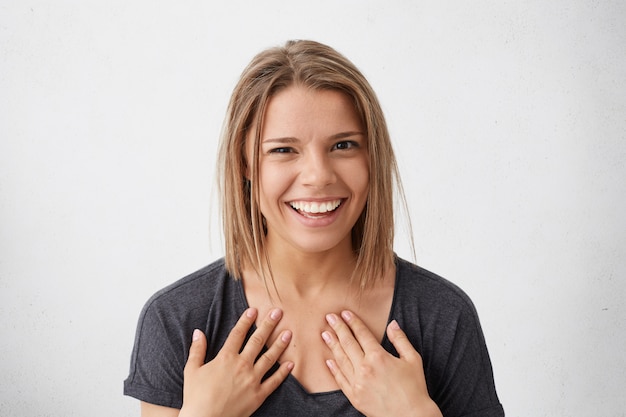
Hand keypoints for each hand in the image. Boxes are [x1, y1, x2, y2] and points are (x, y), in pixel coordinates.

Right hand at [179, 308, 292, 416]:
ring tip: (288, 333)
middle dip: (268, 324)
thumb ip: (197, 350)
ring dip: (280, 345)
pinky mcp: (259, 395)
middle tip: (278, 312)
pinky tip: (290, 363)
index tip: (254, 310)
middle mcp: (241, 365)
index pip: (238, 334)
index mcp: (225, 358)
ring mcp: (252, 380)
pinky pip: (274, 381)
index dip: (246, 320)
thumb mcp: (192, 371)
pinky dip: (283, 372)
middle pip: (258, 341)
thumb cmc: (195, 397)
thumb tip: (198, 332)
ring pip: (270, 358)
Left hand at [322, 311, 441, 416]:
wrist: (411, 416)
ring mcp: (357, 383)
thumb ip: (400, 340)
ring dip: (332, 345)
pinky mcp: (354, 397)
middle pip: (348, 343)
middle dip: (338, 328)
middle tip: (329, 317)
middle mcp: (365, 368)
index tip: (345, 313)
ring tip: (324, 334)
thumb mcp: (413, 359)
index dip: (353, 322)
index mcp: (378, 357)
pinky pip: (340, 380)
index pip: (362, 334)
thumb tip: (392, 323)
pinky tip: (328, 360)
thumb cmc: (414, 388)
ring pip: (341, 359)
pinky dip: (333, 369)